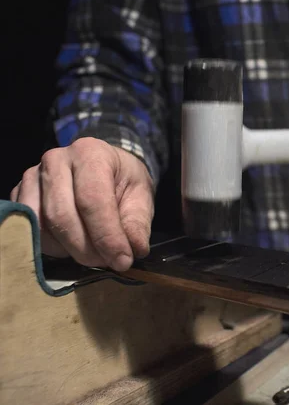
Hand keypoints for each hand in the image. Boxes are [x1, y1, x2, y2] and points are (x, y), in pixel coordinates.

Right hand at [11, 138, 154, 271]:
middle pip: (62, 215)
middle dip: (87, 248)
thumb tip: (135, 249)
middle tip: (108, 262)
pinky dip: (52, 247)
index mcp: (90, 153)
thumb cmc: (123, 181)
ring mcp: (32, 177)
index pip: (92, 200)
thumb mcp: (141, 197)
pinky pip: (29, 230)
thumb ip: (137, 223)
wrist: (104, 168)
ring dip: (69, 250)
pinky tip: (72, 246)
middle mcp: (56, 160)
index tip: (122, 261)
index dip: (107, 236)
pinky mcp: (20, 195)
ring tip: (94, 253)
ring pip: (42, 226)